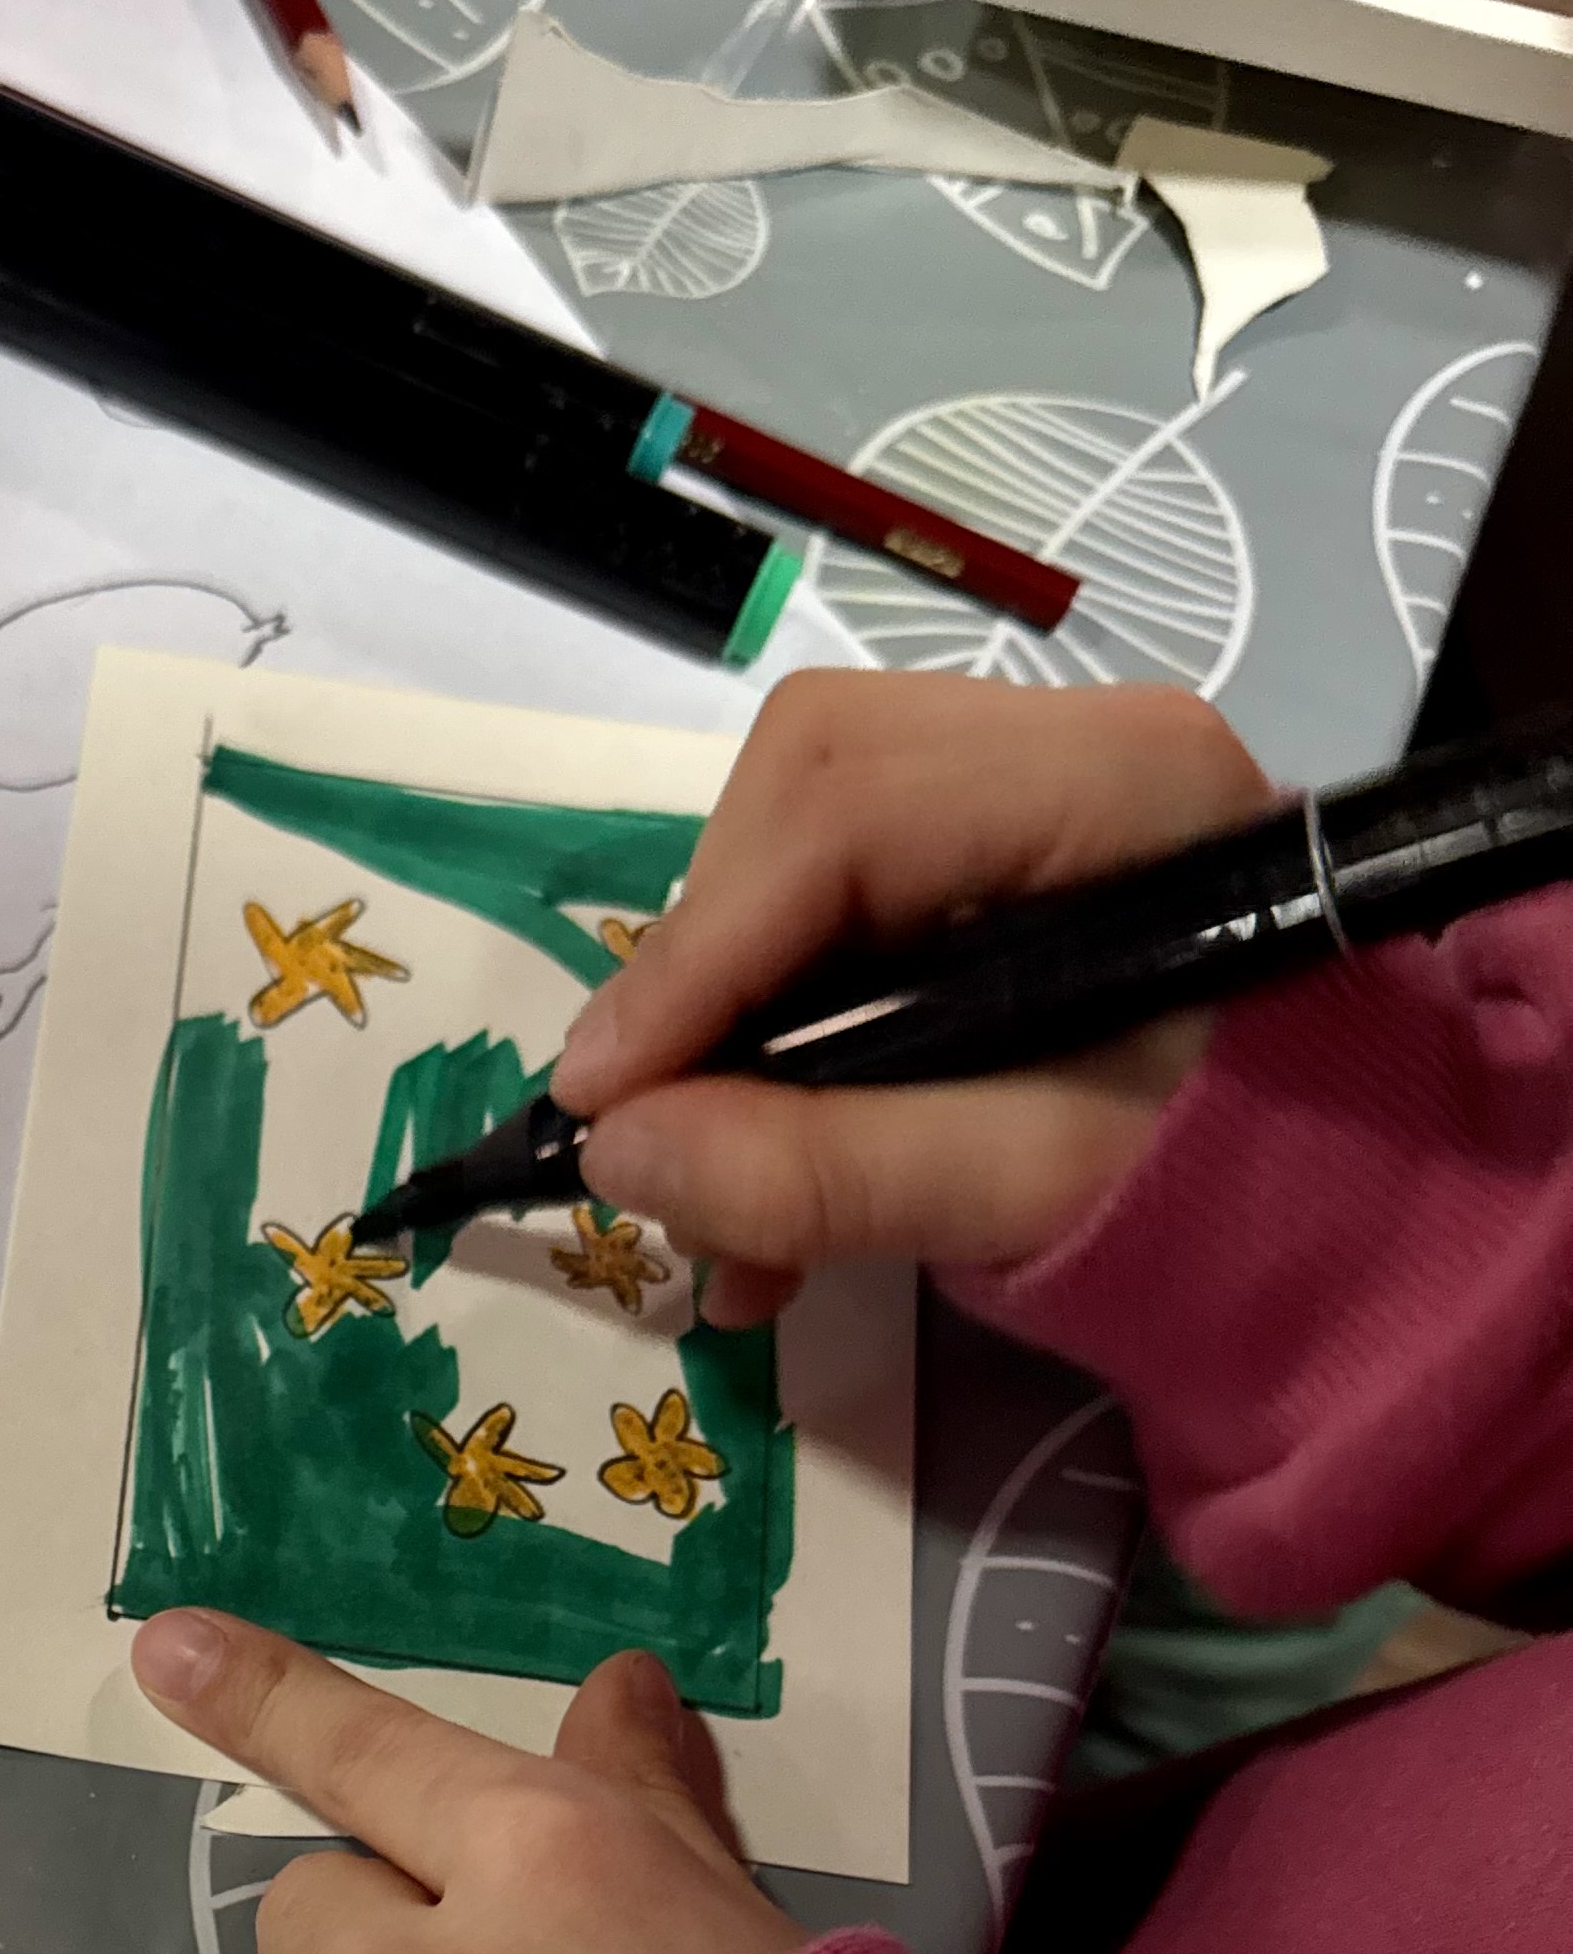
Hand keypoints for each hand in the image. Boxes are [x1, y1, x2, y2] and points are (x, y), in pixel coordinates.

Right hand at [556, 676, 1279, 1328]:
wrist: (1353, 1204)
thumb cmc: (1236, 1183)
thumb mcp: (1032, 1190)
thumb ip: (827, 1172)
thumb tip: (616, 1151)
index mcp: (1124, 782)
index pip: (847, 810)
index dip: (697, 952)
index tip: (599, 1095)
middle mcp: (1068, 745)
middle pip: (807, 797)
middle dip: (708, 970)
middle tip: (658, 1137)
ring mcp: (1025, 793)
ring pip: (796, 851)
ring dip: (726, 1026)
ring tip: (718, 1208)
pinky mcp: (989, 862)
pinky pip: (830, 913)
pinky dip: (771, 1042)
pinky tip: (760, 1190)